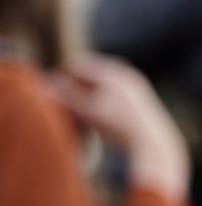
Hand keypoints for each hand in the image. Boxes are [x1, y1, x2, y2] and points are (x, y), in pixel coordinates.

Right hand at [49, 55, 188, 196]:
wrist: (154, 142)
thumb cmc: (118, 127)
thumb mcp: (87, 112)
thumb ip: (65, 97)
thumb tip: (44, 85)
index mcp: (111, 70)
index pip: (74, 64)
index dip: (61, 79)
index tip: (59, 98)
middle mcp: (124, 71)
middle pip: (88, 72)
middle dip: (74, 86)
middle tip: (69, 106)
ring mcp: (134, 82)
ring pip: (100, 82)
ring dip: (87, 94)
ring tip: (84, 115)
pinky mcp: (140, 95)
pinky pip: (112, 91)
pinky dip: (102, 101)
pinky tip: (100, 119)